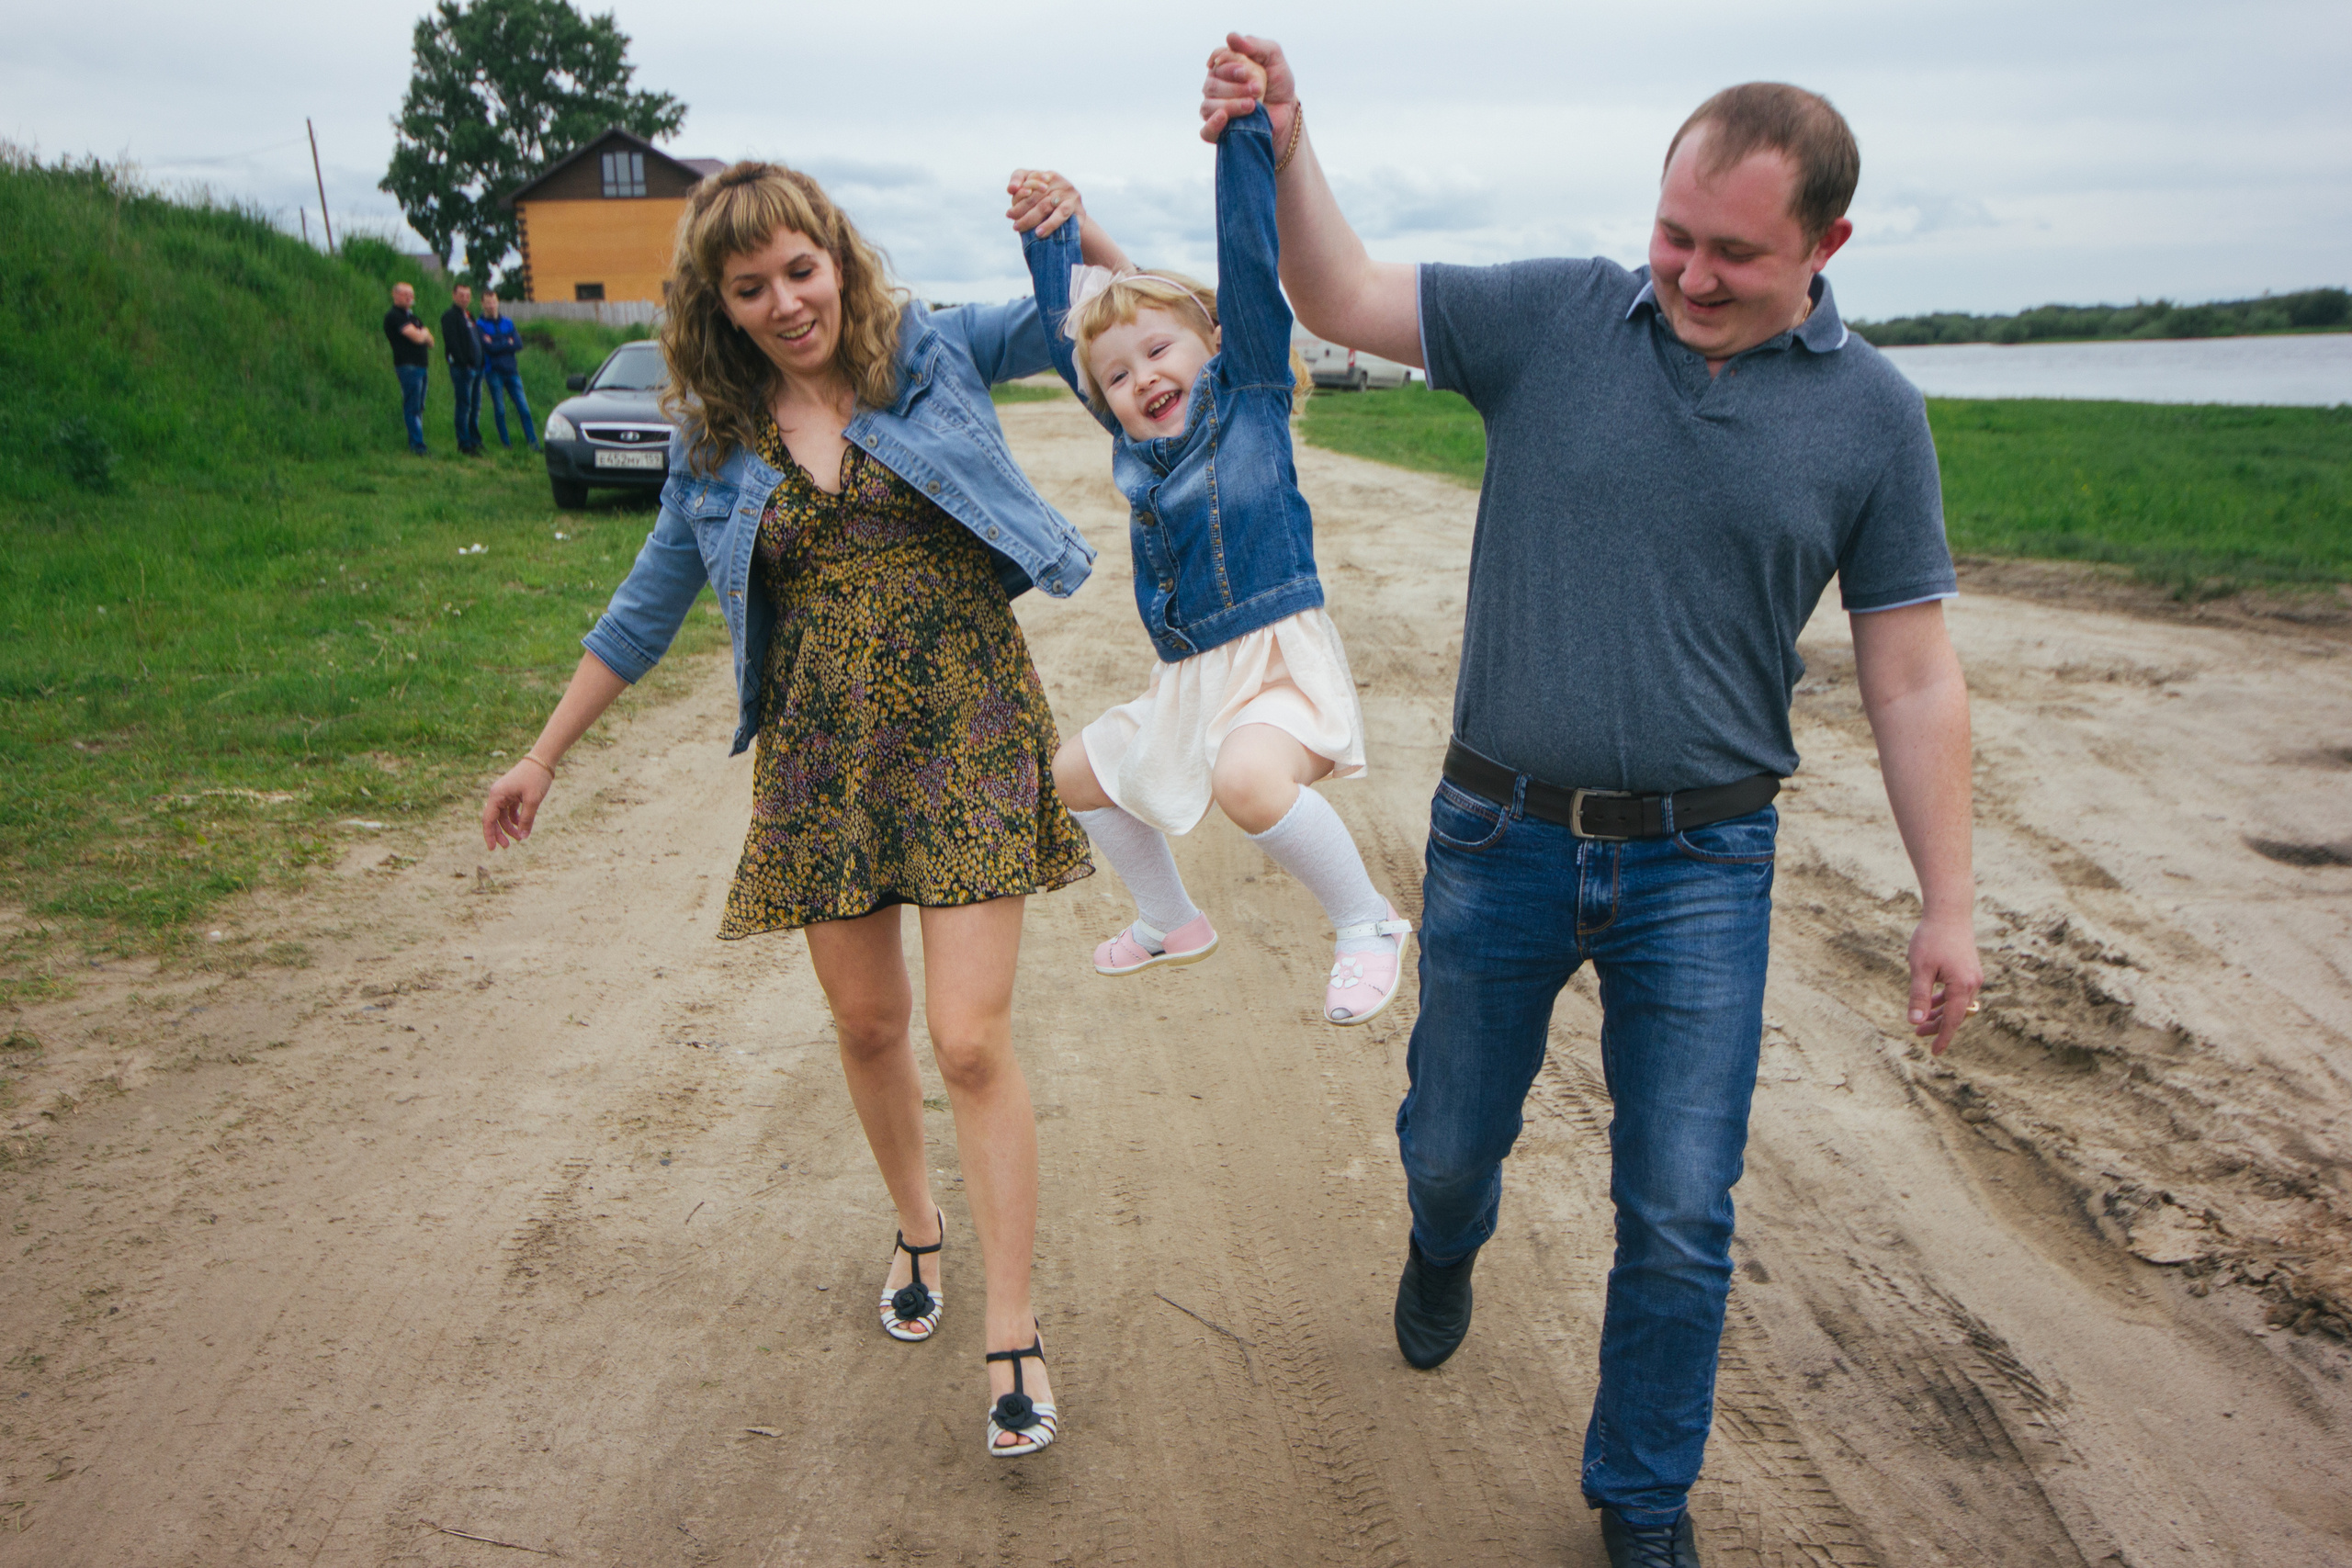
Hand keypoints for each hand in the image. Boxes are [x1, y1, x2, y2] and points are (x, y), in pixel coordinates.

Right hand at [481, 758, 552, 850]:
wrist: (543, 760)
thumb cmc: (536, 778)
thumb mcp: (533, 801)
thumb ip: (527, 820)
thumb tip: (523, 837)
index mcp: (497, 795)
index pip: (488, 819)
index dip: (489, 835)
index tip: (493, 849)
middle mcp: (497, 794)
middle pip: (494, 819)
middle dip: (500, 833)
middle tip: (507, 846)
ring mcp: (504, 793)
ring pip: (502, 816)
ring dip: (509, 827)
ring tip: (519, 838)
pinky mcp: (512, 793)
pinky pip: (509, 810)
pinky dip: (514, 819)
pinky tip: (522, 826)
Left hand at [1006, 168, 1082, 237]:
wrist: (1076, 222)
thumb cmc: (1050, 211)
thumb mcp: (1035, 201)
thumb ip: (1021, 195)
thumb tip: (1011, 189)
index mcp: (1044, 175)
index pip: (1025, 175)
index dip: (1017, 181)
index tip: (1010, 191)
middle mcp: (1056, 180)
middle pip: (1034, 193)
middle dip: (1020, 208)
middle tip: (1011, 219)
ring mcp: (1066, 192)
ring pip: (1044, 205)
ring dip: (1030, 218)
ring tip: (1019, 227)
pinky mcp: (1075, 206)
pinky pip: (1060, 214)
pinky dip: (1049, 224)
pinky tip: (1039, 232)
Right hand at [1200, 32, 1293, 142]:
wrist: (1287, 113)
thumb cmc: (1278, 83)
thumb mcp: (1274, 58)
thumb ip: (1256, 45)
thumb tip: (1230, 38)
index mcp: (1224, 67)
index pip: (1216, 61)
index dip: (1229, 66)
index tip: (1247, 71)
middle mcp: (1215, 87)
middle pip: (1211, 84)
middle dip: (1235, 87)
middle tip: (1257, 89)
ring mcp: (1214, 110)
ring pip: (1208, 106)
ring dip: (1230, 104)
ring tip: (1252, 105)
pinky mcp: (1219, 132)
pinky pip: (1205, 131)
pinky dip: (1212, 124)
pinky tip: (1223, 117)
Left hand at [1906, 910, 1982, 1056]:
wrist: (1949, 912)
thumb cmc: (1931, 938)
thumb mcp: (1920, 969)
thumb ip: (1919, 997)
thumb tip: (1915, 1022)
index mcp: (1962, 985)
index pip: (1953, 1020)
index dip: (1943, 1037)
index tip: (1935, 1052)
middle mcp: (1973, 983)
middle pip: (1957, 1014)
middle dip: (1938, 1025)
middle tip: (1917, 1034)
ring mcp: (1973, 976)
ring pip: (1958, 1004)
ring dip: (1941, 1013)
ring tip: (1921, 1021)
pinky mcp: (1969, 969)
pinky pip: (1959, 993)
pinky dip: (1945, 1000)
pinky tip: (1931, 1002)